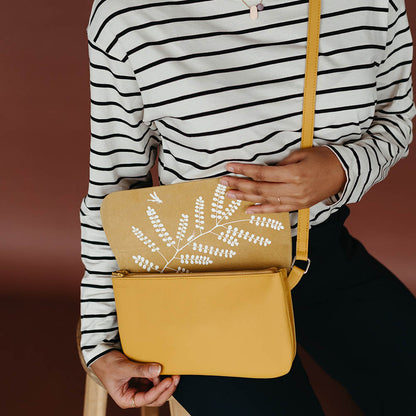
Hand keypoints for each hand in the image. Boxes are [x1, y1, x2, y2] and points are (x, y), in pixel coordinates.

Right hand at [90, 350, 179, 408]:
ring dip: (165, 382)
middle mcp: (134, 395)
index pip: (147, 399)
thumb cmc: (107, 364)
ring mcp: (139, 387)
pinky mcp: (142, 379)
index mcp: (126, 399)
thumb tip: (158, 370)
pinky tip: (164, 369)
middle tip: (175, 377)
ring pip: (157, 390)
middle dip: (166, 389)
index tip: (169, 380)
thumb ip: (140, 369)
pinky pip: (154, 380)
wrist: (102, 354)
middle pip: (155, 398)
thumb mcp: (123, 367)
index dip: (159, 390)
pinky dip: (160, 376)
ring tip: (170, 371)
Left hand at [220, 146, 346, 213]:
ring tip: (229, 195)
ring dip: (245, 198)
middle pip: (260, 188)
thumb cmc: (324, 159)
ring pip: (265, 200)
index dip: (244, 170)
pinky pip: (277, 210)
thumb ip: (281, 164)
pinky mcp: (298, 206)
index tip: (229, 166)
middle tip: (222, 182)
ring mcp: (296, 200)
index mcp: (293, 174)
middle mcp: (293, 189)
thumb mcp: (302, 154)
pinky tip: (248, 210)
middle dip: (239, 185)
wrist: (345, 174)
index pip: (262, 173)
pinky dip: (261, 210)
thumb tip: (262, 170)